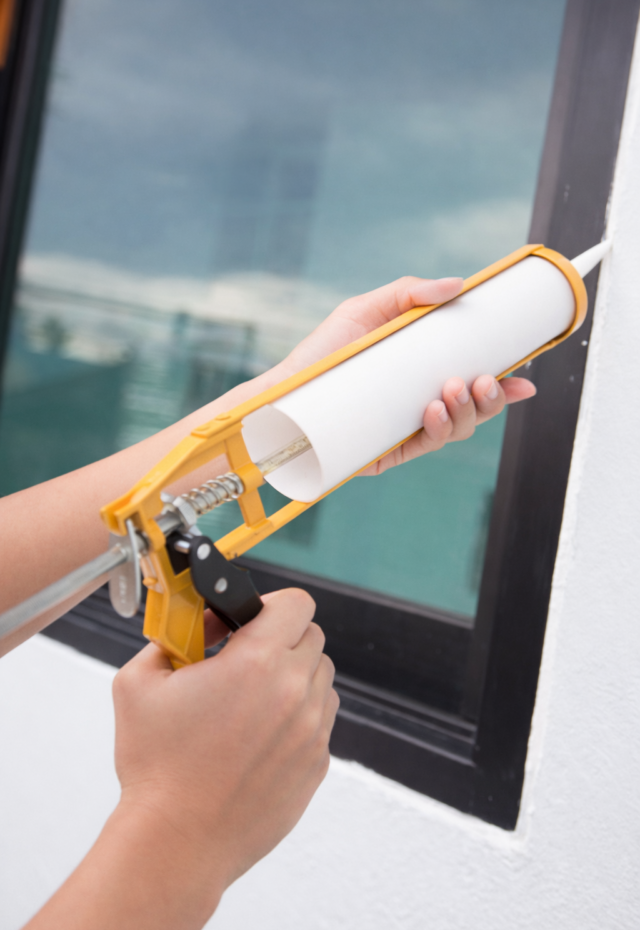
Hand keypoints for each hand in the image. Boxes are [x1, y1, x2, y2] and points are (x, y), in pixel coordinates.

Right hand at [112, 588, 335, 916]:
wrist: (175, 843)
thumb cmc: (156, 768)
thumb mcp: (138, 683)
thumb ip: (169, 637)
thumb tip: (198, 624)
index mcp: (256, 663)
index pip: (296, 604)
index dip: (271, 605)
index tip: (248, 620)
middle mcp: (294, 692)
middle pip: (311, 638)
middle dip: (279, 640)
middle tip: (243, 660)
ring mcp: (311, 731)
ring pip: (320, 679)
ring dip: (292, 678)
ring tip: (250, 702)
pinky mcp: (317, 764)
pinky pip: (320, 722)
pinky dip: (296, 719)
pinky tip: (257, 738)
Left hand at [277, 275, 535, 474]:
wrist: (285, 393)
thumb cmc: (323, 353)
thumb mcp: (365, 311)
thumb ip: (408, 291)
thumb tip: (459, 284)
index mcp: (422, 372)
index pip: (474, 377)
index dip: (504, 381)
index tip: (525, 372)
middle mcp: (420, 402)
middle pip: (474, 407)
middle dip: (491, 398)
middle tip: (484, 379)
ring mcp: (407, 428)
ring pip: (458, 428)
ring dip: (468, 412)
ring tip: (453, 390)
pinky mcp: (390, 450)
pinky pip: (428, 445)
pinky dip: (440, 430)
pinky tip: (434, 411)